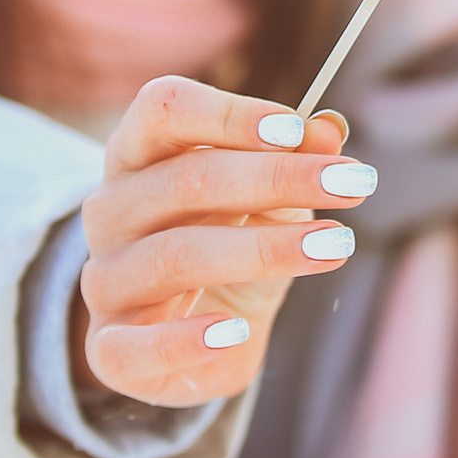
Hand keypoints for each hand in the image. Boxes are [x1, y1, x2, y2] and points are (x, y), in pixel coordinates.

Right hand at [78, 76, 372, 407]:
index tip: (298, 130)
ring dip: (263, 249)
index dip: (228, 114)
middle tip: (352, 184)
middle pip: (184, 179)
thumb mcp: (271, 200)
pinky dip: (186, 339)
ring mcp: (104, 280)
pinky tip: (236, 331)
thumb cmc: (232, 248)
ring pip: (175, 254)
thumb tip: (329, 130)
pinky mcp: (110, 349)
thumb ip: (295, 160)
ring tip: (335, 246)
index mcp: (137, 155)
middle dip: (276, 178)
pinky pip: (134, 347)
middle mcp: (110, 211)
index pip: (163, 109)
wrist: (205, 338)